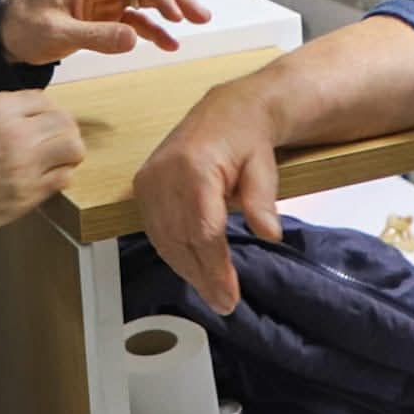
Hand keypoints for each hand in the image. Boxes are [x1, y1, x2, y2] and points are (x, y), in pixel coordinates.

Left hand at [0, 0, 210, 63]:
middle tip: (201, 14)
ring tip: (197, 23)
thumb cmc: (25, 26)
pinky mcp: (106, 14)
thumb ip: (95, 36)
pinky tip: (169, 43)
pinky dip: (153, 30)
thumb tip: (133, 38)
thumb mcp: (57, 33)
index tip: (176, 15)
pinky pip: (136, 18)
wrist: (7, 34)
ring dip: (171, 10)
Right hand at [0, 91, 84, 241]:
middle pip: (63, 122)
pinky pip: (62, 180)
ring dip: (68, 153)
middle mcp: (16, 133)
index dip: (46, 110)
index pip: (41, 100)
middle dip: (63, 129)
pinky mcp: (26, 195)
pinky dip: (60, 178)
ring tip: (59, 159)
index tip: (45, 118)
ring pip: (72, 149)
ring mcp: (25, 165)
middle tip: (58, 138)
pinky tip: (49, 179)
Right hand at [133, 81, 283, 315]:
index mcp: (194, 166)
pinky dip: (173, 253)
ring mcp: (149, 179)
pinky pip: (155, 230)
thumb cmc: (247, 138)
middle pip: (180, 240)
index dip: (214, 268)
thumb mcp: (264, 166)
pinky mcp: (143, 185)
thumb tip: (270, 234)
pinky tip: (191, 268)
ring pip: (164, 239)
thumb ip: (262, 201)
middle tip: (224, 303)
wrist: (226, 110)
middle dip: (202, 276)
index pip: (202, 231)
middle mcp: (165, 173)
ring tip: (211, 292)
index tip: (229, 295)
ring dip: (187, 269)